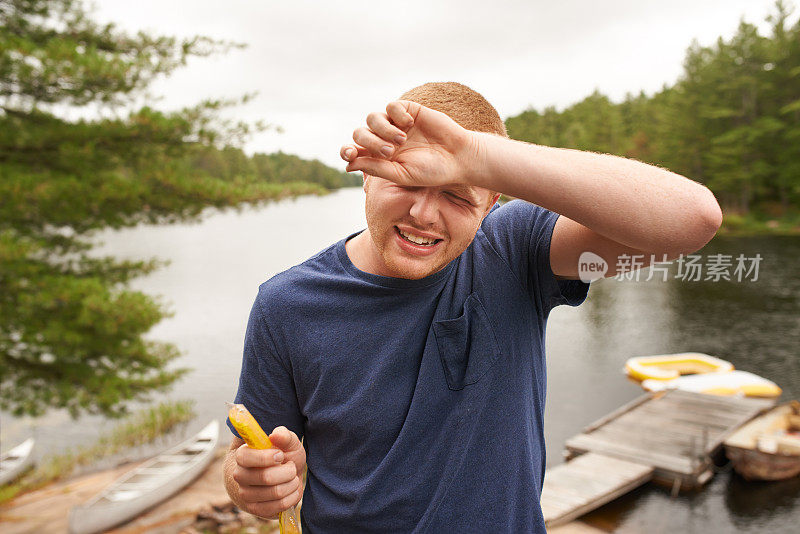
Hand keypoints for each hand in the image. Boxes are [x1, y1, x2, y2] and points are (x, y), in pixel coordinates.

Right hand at [231, 426, 305, 518]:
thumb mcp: (287, 443)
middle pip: (266, 477)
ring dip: (292, 484)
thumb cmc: (283, 457)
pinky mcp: (256, 509)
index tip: (280, 455)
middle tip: (291, 467)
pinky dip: (292, 496)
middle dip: (287, 471)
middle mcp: (240, 476)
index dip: (267, 457)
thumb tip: (276, 435)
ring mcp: (246, 494)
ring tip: (292, 478)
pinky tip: (292, 489)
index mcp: (242, 456)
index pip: (246, 458)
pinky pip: (279, 506)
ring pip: (276, 492)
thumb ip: (284, 435)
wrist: (281, 477)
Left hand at [340, 100, 476, 186]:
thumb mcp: (401, 174)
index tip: (349, 153)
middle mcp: (384, 139)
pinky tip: (410, 123)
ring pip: (372, 118)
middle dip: (371, 142)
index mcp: (380, 158)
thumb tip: (348, 165)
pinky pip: (391, 106)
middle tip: (391, 151)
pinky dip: (397, 114)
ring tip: (401, 139)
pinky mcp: (408, 110)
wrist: (458, 156)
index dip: (346, 151)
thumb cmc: (431, 171)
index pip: (354, 150)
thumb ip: (376, 168)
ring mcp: (395, 124)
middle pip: (360, 133)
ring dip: (383, 129)